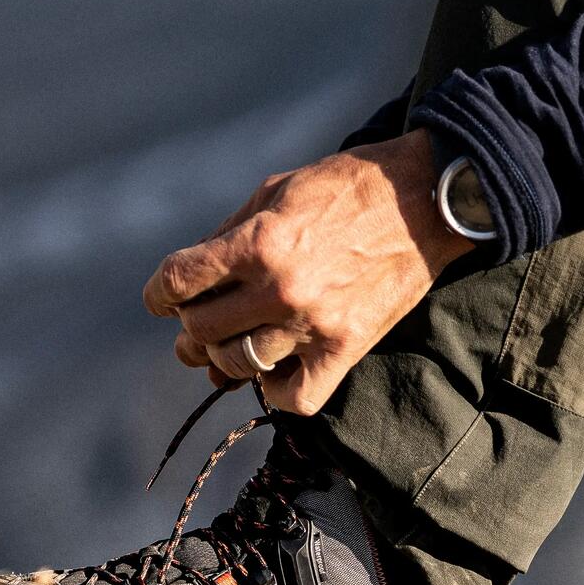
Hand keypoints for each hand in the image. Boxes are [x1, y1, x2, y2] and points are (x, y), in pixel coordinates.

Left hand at [143, 129, 472, 414]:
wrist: (426, 201)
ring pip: (239, 365)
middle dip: (188, 326)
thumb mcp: (275, 190)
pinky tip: (270, 372)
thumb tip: (189, 276)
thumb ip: (228, 233)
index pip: (179, 281)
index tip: (160, 299)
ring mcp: (313, 325)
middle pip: (201, 330)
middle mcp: (280, 289)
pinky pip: (295, 397)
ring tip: (226, 346)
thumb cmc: (347, 187)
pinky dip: (274, 390)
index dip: (158, 293)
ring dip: (223, 358)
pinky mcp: (346, 348)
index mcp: (258, 242)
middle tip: (194, 322)